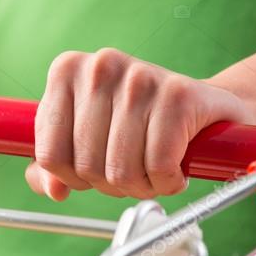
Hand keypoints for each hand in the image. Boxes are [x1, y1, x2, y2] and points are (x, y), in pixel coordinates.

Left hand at [26, 48, 255, 200]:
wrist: (207, 107)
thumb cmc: (139, 123)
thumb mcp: (87, 136)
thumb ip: (57, 163)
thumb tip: (51, 189)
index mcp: (66, 71)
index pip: (49, 153)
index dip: (71, 178)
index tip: (93, 172)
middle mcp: (99, 66)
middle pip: (85, 166)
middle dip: (110, 185)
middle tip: (131, 173)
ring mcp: (139, 77)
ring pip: (120, 170)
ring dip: (140, 187)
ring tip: (152, 172)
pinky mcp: (178, 94)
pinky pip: (158, 166)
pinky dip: (167, 183)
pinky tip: (174, 170)